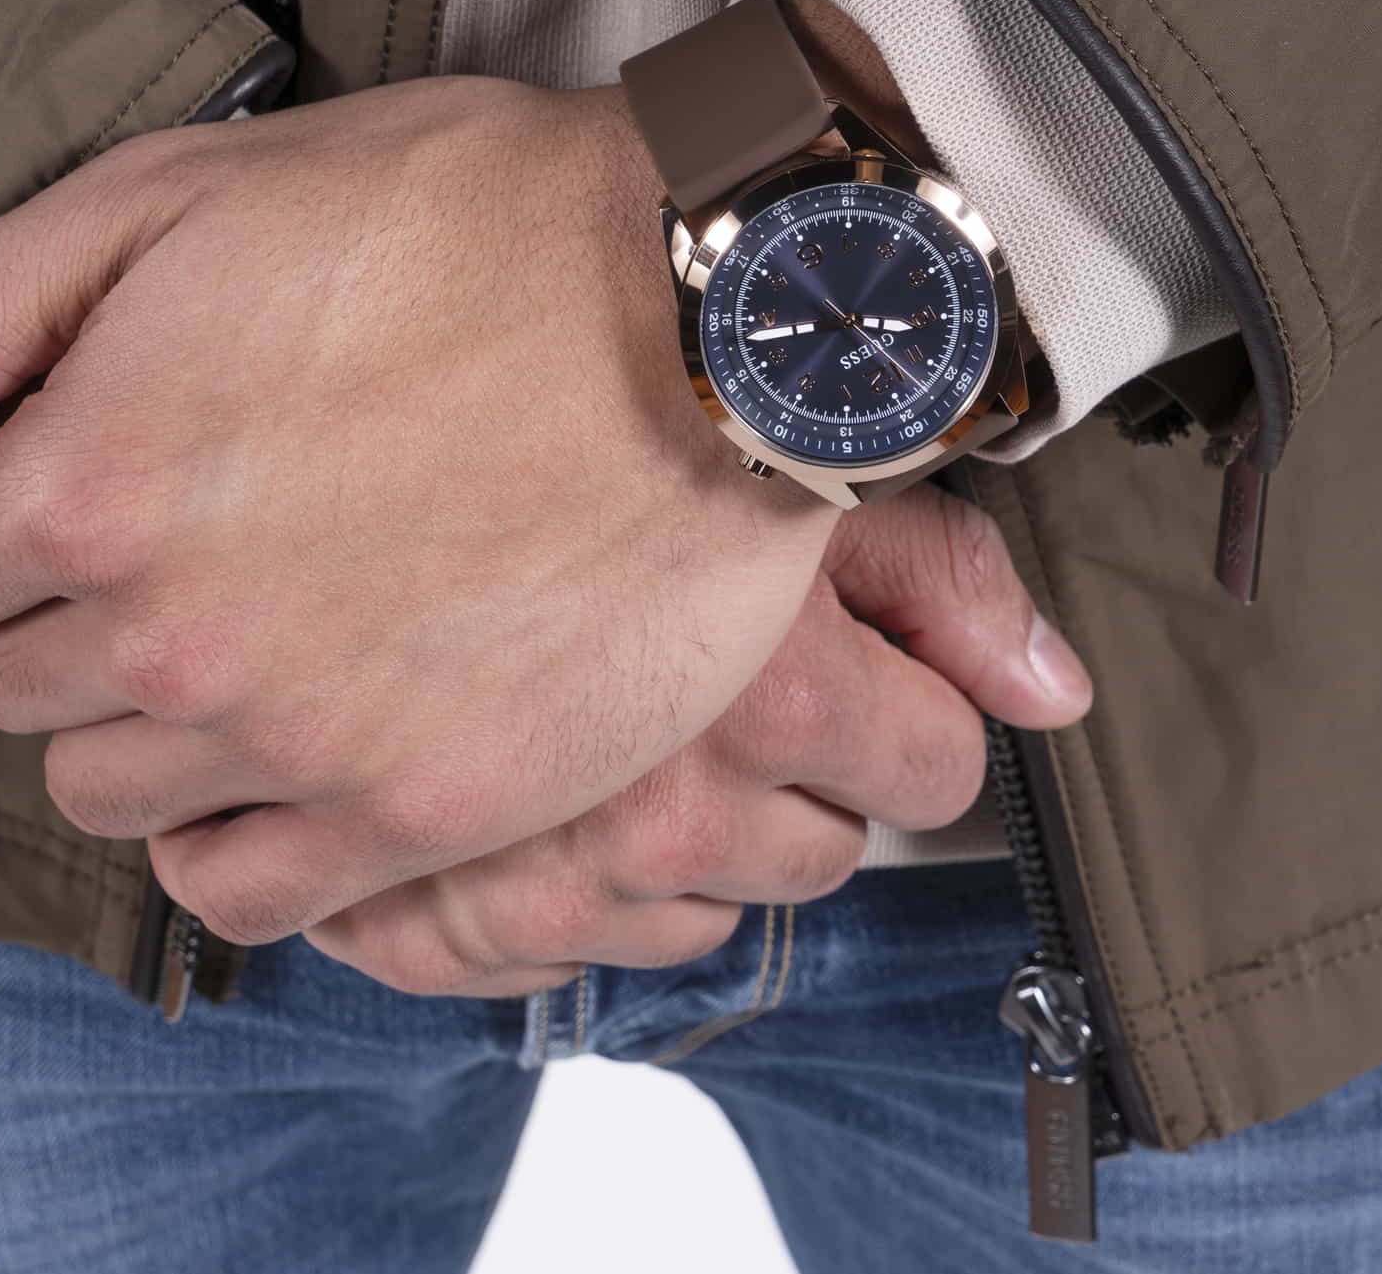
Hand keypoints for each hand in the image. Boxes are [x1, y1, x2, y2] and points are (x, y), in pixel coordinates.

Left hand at [0, 77, 839, 946]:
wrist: (715, 313)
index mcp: (81, 484)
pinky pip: (247, 892)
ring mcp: (300, 742)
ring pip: (115, 796)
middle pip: (8, 692)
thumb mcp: (179, 193)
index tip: (23, 487)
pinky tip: (284, 749)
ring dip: (141, 723)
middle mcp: (168, 642)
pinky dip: (235, 832)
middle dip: (45, 616)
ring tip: (236, 630)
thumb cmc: (459, 223)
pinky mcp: (424, 809)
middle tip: (155, 534)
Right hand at [302, 487, 1091, 995]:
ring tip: (609, 708)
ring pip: (693, 914)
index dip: (906, 705)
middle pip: (821, 853)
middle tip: (711, 663)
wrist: (325, 445)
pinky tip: (532, 788)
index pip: (933, 770)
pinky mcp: (426, 923)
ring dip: (672, 837)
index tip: (849, 656)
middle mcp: (658, 812)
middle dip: (792, 774)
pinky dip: (555, 889)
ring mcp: (538, 880)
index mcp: (767, 699)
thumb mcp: (778, 461)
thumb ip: (940, 577)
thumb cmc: (571, 422)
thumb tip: (1057, 694)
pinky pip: (558, 960)